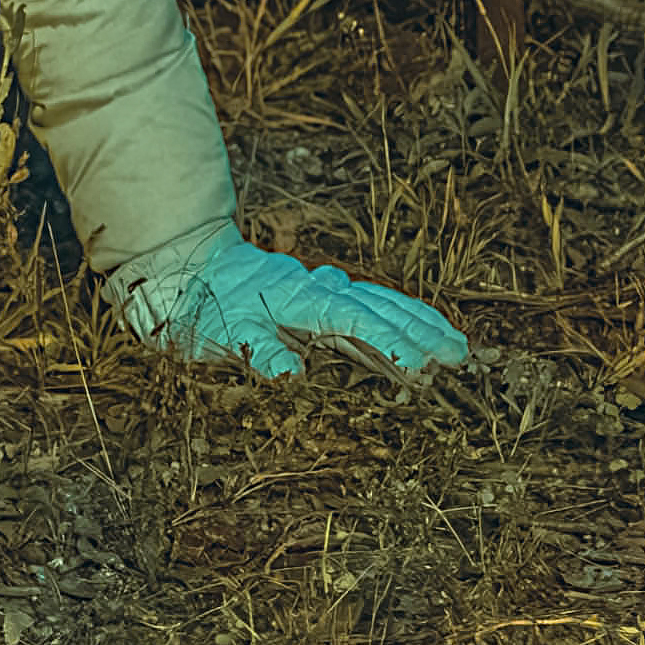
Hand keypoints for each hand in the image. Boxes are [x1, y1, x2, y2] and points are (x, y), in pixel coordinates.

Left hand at [112, 231, 464, 379]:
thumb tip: (293, 374)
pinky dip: (394, 322)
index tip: (421, 365)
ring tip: (454, 343)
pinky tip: (412, 337)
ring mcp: (320, 292)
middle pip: (379, 307)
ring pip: (379, 304)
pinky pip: (364, 310)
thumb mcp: (223, 335)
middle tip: (460, 353)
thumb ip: (260, 352)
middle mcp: (318, 289)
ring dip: (417, 322)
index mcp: (300, 298)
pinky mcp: (316, 299)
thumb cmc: (203, 308)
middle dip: (421, 330)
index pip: (355, 321)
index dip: (389, 343)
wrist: (183, 270)